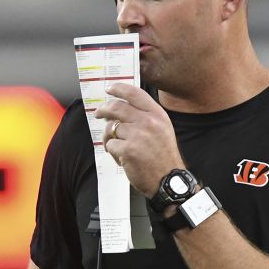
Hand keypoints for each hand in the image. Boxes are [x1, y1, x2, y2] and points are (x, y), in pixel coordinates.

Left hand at [96, 82, 184, 197]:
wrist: (168, 180)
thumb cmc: (164, 157)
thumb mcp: (163, 129)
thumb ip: (146, 116)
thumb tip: (120, 108)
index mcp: (157, 115)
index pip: (134, 94)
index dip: (119, 89)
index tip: (110, 89)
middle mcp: (148, 122)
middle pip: (117, 107)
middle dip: (103, 109)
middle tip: (99, 113)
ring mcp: (137, 135)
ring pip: (111, 128)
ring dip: (108, 137)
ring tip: (115, 146)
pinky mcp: (127, 150)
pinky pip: (110, 145)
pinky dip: (112, 151)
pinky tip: (122, 158)